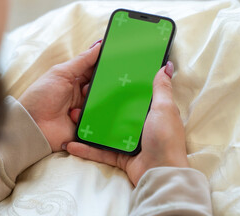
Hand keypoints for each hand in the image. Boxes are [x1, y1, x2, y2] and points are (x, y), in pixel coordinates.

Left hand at [18, 41, 101, 151]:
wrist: (32, 124)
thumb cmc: (41, 96)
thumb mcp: (61, 73)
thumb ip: (82, 60)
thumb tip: (100, 45)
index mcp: (76, 80)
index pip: (96, 70)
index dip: (106, 65)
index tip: (118, 60)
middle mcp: (83, 95)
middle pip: (102, 87)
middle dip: (103, 84)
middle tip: (101, 81)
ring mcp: (85, 111)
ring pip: (103, 103)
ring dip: (96, 100)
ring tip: (83, 97)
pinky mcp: (87, 127)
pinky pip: (100, 121)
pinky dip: (93, 116)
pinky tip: (76, 113)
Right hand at [66, 62, 188, 185]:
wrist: (160, 173)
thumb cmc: (165, 139)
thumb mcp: (164, 109)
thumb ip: (161, 89)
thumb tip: (166, 66)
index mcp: (150, 111)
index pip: (133, 95)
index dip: (120, 87)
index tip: (104, 77)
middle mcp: (139, 124)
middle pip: (115, 111)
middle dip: (98, 105)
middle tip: (82, 96)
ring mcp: (128, 140)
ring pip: (104, 130)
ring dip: (88, 125)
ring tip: (74, 117)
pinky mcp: (120, 156)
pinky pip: (100, 150)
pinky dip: (87, 149)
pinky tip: (73, 144)